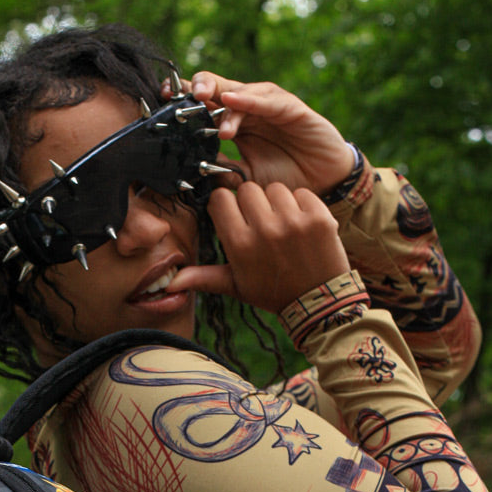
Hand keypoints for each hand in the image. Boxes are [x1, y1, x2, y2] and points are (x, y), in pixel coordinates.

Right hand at [167, 184, 349, 314]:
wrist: (318, 303)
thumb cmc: (272, 292)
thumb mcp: (236, 286)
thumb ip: (204, 278)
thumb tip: (172, 284)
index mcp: (240, 245)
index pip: (221, 199)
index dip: (226, 206)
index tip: (235, 218)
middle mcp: (265, 230)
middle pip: (247, 189)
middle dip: (252, 203)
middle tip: (261, 223)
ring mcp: (293, 222)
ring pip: (274, 188)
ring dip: (277, 202)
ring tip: (283, 226)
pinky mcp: (318, 217)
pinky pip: (301, 193)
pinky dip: (302, 204)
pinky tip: (303, 226)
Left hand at [179, 71, 353, 195]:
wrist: (322, 188)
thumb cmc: (284, 183)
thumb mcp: (246, 182)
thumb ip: (223, 175)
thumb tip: (194, 173)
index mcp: (237, 126)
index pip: (208, 108)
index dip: (187, 101)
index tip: (163, 101)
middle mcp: (251, 111)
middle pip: (220, 90)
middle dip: (199, 88)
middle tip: (180, 95)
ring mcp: (270, 107)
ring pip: (242, 91)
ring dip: (222, 94)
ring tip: (206, 101)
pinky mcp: (291, 109)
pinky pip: (268, 100)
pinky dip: (250, 98)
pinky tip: (233, 99)